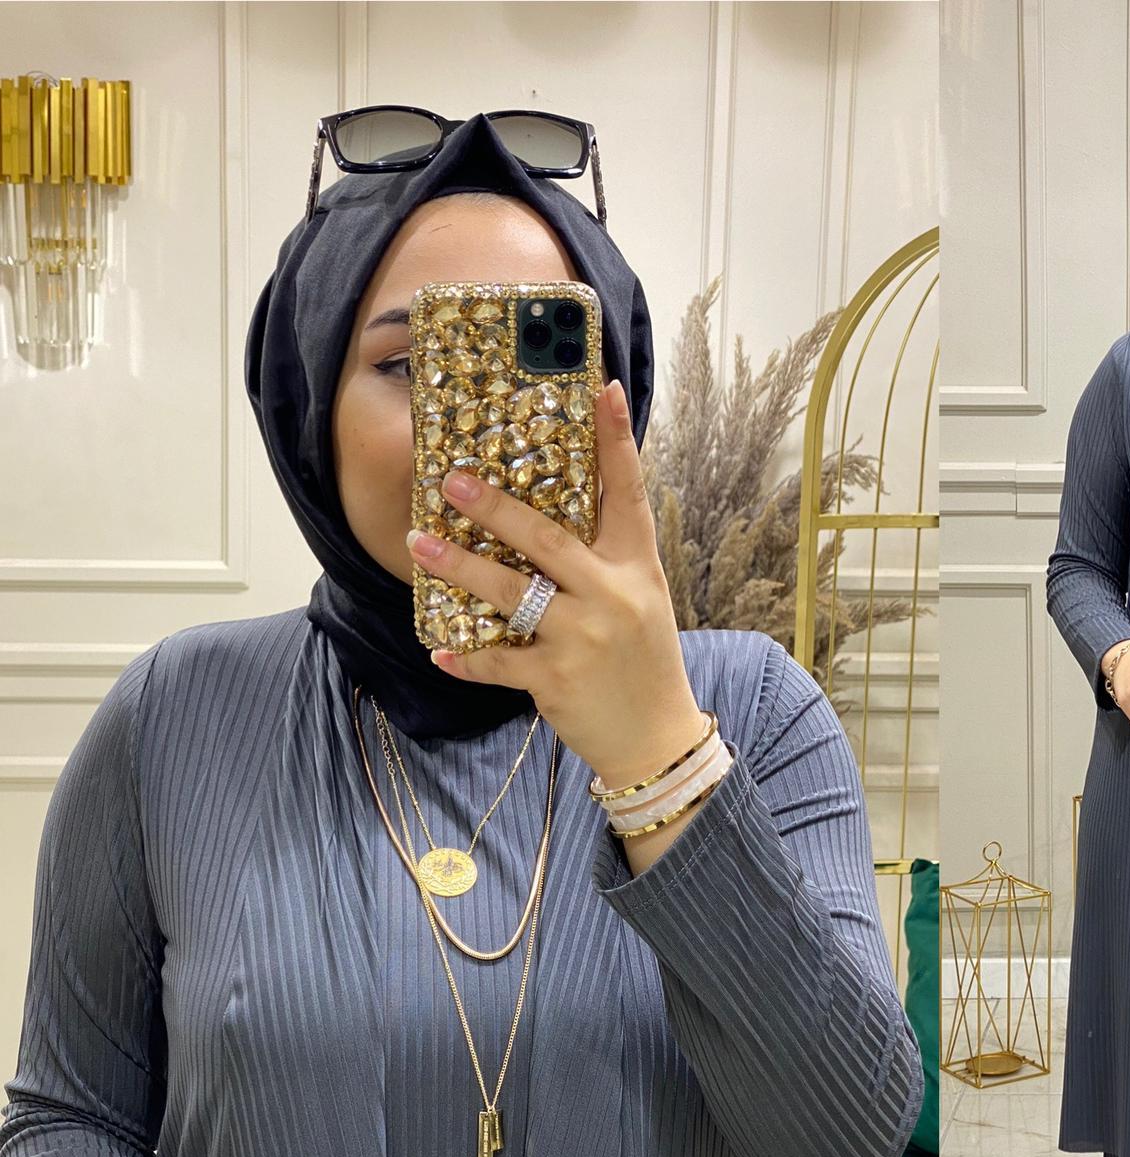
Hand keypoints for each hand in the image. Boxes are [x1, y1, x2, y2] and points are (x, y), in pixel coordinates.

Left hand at [405, 378, 705, 792]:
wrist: (657, 740)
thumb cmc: (643, 665)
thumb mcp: (642, 603)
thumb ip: (605, 564)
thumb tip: (552, 523)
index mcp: (638, 570)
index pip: (629, 495)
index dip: (616, 442)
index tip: (604, 390)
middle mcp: (612, 596)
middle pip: (547, 538)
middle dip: (495, 507)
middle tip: (451, 480)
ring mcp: (583, 638)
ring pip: (509, 592)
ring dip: (458, 566)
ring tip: (419, 542)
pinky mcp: (555, 680)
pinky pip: (498, 661)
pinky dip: (466, 657)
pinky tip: (440, 649)